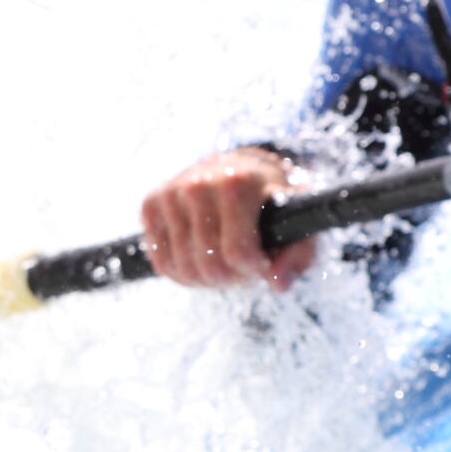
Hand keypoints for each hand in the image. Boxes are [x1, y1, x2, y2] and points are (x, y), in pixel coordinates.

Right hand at [140, 147, 315, 291]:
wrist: (240, 167)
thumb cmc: (274, 200)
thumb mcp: (300, 220)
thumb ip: (298, 254)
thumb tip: (279, 284)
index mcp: (238, 184)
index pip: (238, 253)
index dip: (254, 270)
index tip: (264, 263)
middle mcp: (199, 185)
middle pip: (210, 265)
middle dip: (232, 278)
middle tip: (244, 268)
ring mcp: (170, 194)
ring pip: (184, 269)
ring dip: (208, 279)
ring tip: (226, 264)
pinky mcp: (151, 204)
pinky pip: (161, 262)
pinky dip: (182, 273)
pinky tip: (201, 261)